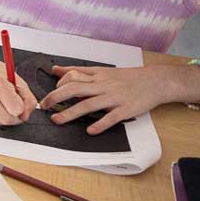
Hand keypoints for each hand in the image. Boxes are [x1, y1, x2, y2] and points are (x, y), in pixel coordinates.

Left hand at [40, 64, 176, 133]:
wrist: (156, 81)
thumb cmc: (128, 77)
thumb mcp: (102, 71)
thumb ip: (79, 72)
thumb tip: (56, 70)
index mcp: (98, 75)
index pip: (73, 76)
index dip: (58, 85)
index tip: (49, 94)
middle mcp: (103, 85)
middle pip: (75, 88)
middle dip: (56, 97)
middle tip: (44, 106)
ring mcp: (114, 97)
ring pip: (88, 104)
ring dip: (70, 113)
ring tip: (57, 120)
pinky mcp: (125, 109)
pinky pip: (111, 117)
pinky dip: (100, 124)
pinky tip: (90, 130)